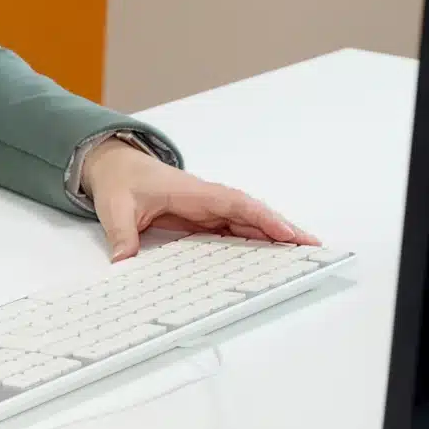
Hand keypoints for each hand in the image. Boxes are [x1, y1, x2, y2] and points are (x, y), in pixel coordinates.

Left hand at [81, 138, 318, 260]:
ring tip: (304, 254)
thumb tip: (123, 261)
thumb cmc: (120, 181)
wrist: (116, 168)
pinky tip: (274, 255)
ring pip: (249, 221)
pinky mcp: (205, 219)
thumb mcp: (115, 208)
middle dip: (282, 229)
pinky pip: (237, 229)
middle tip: (313, 247)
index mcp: (192, 192)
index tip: (284, 232)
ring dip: (276, 235)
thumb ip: (121, 234)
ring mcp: (208, 209)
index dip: (261, 217)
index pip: (234, 203)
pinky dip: (258, 239)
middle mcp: (207, 199)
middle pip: (252, 213)